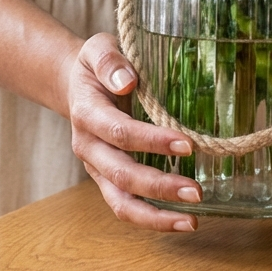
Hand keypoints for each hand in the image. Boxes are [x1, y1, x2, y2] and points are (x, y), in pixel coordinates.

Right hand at [67, 34, 202, 231]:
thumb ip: (110, 61)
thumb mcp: (98, 49)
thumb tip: (128, 81)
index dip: (152, 141)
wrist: (75, 85)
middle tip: (196, 191)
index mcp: (86, 112)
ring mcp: (95, 167)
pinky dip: (150, 218)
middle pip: (121, 173)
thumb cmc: (94, 65)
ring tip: (192, 221)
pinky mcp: (105, 179)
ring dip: (155, 216)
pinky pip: (125, 206)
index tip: (187, 143)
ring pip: (120, 202)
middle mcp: (87, 146)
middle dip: (159, 185)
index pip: (119, 131)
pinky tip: (180, 220)